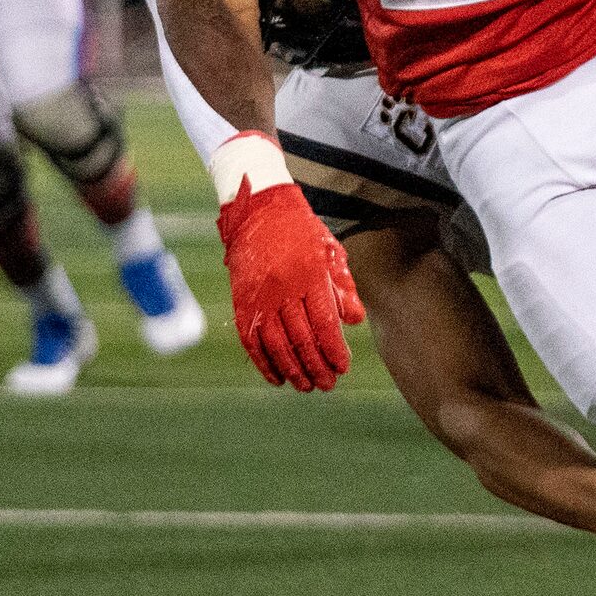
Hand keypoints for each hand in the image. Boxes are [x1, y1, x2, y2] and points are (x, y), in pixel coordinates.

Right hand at [215, 179, 364, 390]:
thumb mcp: (330, 252)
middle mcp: (283, 288)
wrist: (259, 209)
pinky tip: (276, 378)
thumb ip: (343, 288)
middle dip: (316, 366)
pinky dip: (263, 362)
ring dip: (292, 370)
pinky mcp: (241, 301)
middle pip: (301, 339)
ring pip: (276, 344)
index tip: (343, 367)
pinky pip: (251, 339)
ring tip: (305, 386)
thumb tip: (353, 322)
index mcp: (310, 275)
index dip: (333, 349)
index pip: (324, 323)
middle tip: (327, 385)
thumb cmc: (302, 231)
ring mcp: (259, 296)